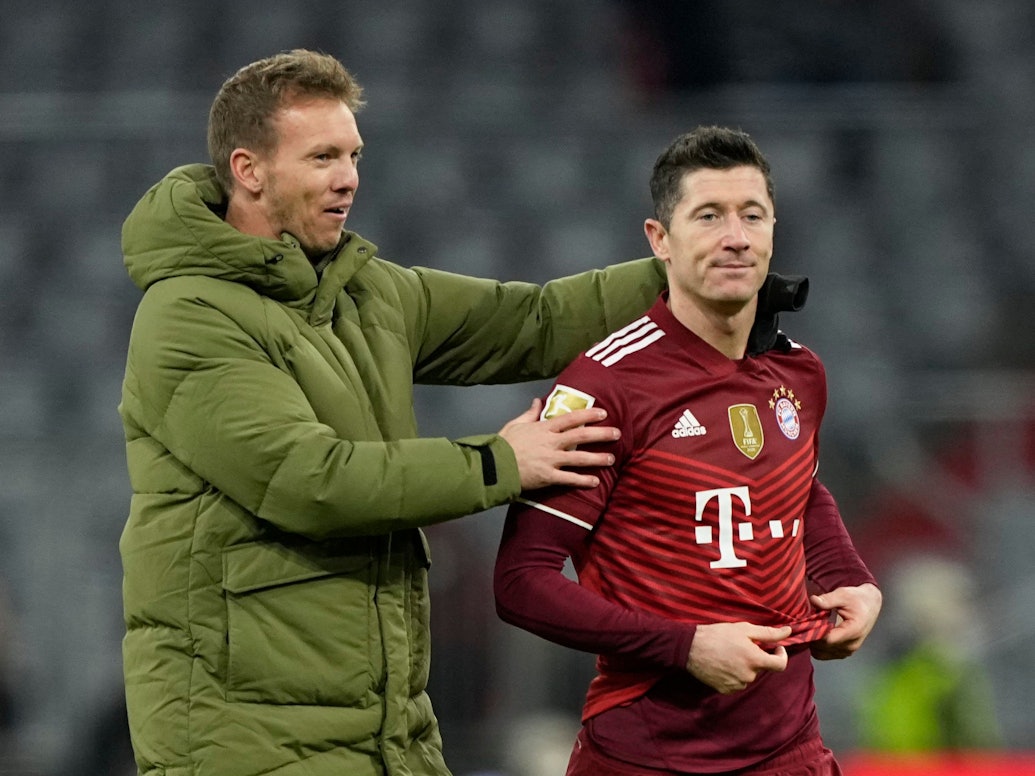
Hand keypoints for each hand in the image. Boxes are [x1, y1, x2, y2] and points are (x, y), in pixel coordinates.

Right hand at [498, 399, 618, 489]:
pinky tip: (595, 482)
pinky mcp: (548, 477)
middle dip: (601, 434)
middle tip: (617, 433)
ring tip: (611, 458)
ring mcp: (550, 460)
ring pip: (580, 458)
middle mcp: (551, 443)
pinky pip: (569, 479)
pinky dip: (583, 480)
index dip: (589, 414)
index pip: (571, 418)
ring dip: (598, 458)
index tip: (603, 413)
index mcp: (544, 428)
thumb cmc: (503, 445)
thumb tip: (538, 400)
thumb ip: (530, 413)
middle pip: (581, 436)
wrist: (494, 466)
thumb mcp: (515, 424)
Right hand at [686, 622, 791, 693]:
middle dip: (756, 657)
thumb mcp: (744, 629)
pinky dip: (735, 674)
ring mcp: (737, 684)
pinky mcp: (726, 690)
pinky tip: (723, 663)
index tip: (776, 648)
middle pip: (761, 668)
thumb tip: (789, 632)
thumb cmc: (717, 635)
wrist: (690, 648)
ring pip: (749, 675)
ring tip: (729, 654)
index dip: (781, 655)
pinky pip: (737, 682)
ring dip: (745, 666)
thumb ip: (769, 633)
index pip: (780, 665)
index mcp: (755, 660)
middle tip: (741, 645)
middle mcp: (748, 675)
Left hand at [809, 583, 881, 659]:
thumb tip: (813, 600)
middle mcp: (852, 644)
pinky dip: (818, 646)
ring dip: (813, 643)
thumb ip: (828, 599)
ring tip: (812, 627)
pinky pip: (825, 654)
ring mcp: (848, 650)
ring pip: (821, 654)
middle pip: (822, 648)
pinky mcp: (845, 652)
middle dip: (811, 636)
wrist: (870, 605)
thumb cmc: (857, 599)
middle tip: (806, 623)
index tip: (805, 622)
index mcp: (853, 631)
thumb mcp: (843, 594)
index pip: (827, 640)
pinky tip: (817, 632)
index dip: (813, 632)